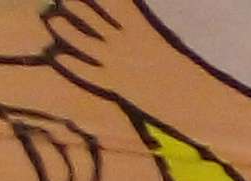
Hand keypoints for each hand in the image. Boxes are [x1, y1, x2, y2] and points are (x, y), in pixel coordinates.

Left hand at [41, 0, 197, 113]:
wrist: (195, 101)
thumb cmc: (184, 73)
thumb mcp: (162, 42)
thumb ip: (139, 29)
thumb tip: (126, 21)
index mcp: (140, 27)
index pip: (113, 2)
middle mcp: (125, 41)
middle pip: (90, 15)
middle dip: (76, 6)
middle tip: (63, 0)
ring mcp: (118, 62)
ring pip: (82, 40)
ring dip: (66, 29)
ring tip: (54, 21)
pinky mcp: (115, 83)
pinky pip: (86, 72)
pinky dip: (70, 63)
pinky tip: (58, 57)